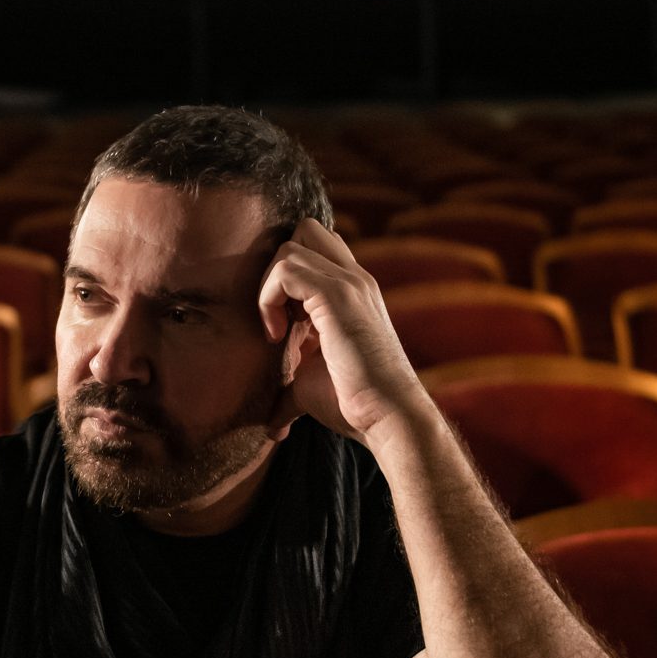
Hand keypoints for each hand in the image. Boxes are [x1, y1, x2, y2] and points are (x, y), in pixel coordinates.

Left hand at [257, 218, 427, 445]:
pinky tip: (277, 335)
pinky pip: (286, 269)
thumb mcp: (312, 385)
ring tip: (277, 330)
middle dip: (278, 267)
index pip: (316, 249)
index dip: (287, 276)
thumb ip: (291, 389)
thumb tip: (273, 427)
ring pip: (290, 246)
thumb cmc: (354, 405)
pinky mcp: (338, 296)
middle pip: (306, 230)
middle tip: (278, 315)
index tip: (284, 323)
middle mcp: (354, 278)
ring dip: (269, 286)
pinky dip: (269, 298)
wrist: (388, 416)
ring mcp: (349, 283)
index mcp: (353, 291)